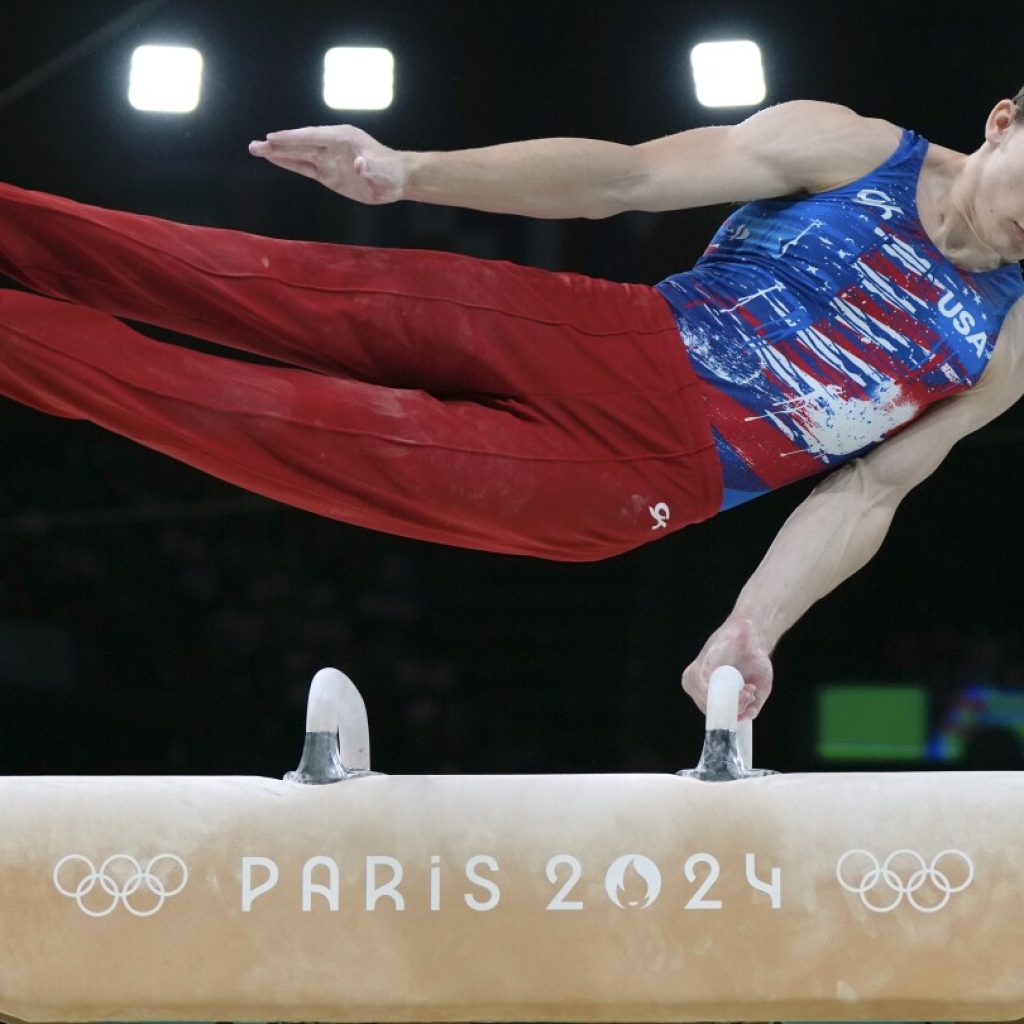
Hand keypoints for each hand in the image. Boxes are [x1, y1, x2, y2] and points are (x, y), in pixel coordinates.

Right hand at [249, 125, 406, 203]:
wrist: (397, 179)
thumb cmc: (391, 173)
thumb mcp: (384, 171)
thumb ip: (371, 168)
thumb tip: (359, 164)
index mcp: (343, 138)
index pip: (313, 137)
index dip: (293, 138)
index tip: (273, 138)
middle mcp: (332, 145)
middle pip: (301, 144)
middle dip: (278, 144)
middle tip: (254, 145)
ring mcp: (328, 159)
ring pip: (299, 155)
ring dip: (278, 153)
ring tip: (255, 150)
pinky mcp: (328, 173)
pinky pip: (305, 167)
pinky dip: (289, 163)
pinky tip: (273, 160)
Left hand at [681, 616, 772, 720]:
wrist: (752, 635)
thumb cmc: (753, 662)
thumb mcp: (759, 687)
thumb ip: (752, 704)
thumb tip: (747, 717)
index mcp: (707, 694)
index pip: (714, 715)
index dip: (732, 717)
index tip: (748, 710)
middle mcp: (697, 686)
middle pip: (711, 710)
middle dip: (735, 709)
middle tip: (751, 697)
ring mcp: (695, 677)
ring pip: (710, 702)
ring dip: (734, 702)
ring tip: (750, 690)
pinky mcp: (699, 666)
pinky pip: (707, 688)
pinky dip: (727, 692)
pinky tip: (744, 687)